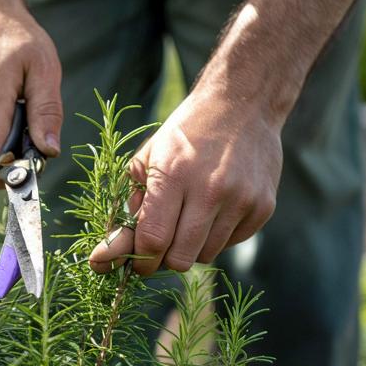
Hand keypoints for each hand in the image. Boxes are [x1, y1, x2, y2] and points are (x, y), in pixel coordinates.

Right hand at [0, 1, 61, 189]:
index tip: (33, 161)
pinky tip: (3, 107)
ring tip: (16, 109)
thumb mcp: (44, 69)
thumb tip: (49, 152)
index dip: (13, 175)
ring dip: (4, 144)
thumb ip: (47, 113)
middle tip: (31, 126)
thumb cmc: (16, 38)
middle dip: (13, 156)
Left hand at [89, 92, 282, 274]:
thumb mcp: (147, 161)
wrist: (243, 104)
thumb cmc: (185, 136)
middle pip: (180, 258)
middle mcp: (211, 189)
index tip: (138, 259)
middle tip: (164, 240)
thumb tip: (102, 260)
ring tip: (191, 215)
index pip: (153, 241)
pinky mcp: (263, 207)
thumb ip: (127, 211)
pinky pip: (231, 243)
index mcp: (174, 174)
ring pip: (206, 255)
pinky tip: (217, 208)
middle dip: (165, 257)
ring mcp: (242, 199)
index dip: (141, 259)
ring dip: (192, 245)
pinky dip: (218, 235)